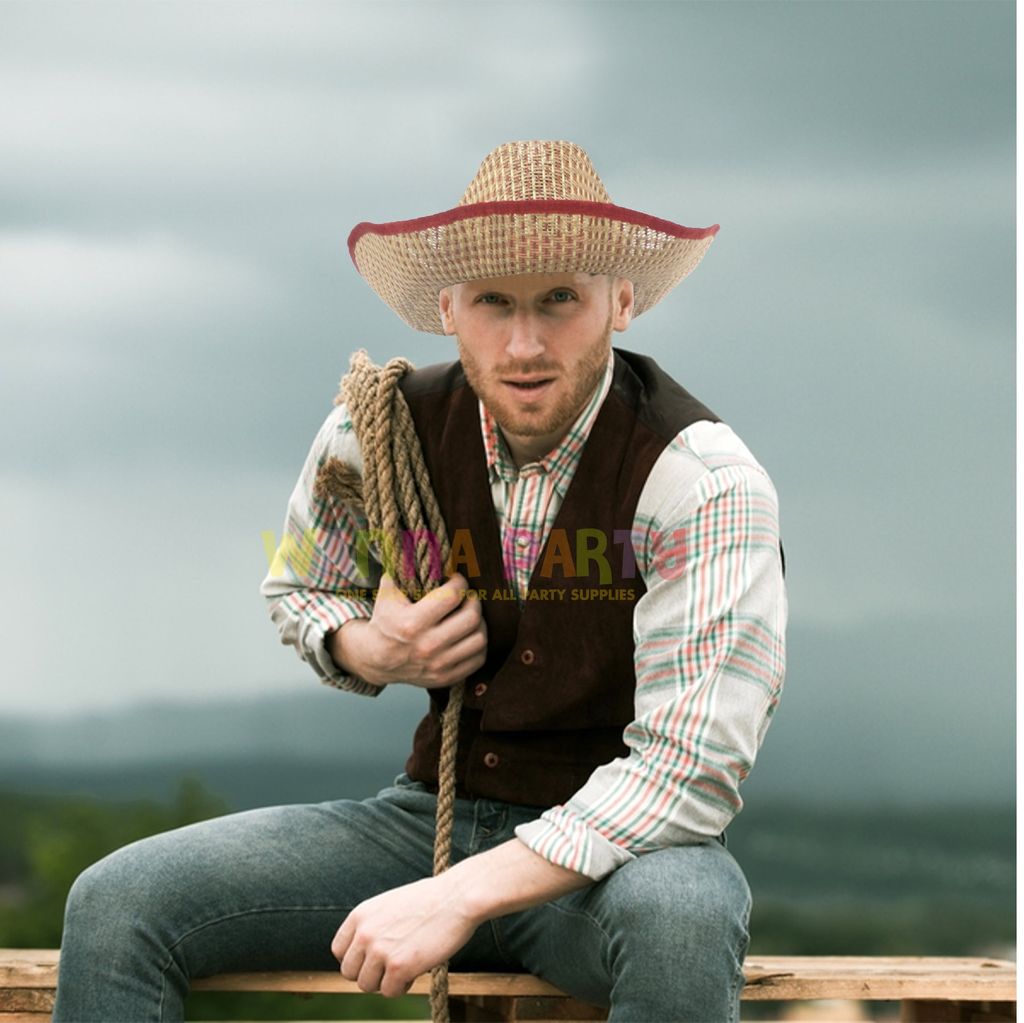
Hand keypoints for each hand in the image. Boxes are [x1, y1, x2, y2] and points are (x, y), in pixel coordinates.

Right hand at [328, 573, 486, 687]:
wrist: (375, 659)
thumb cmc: (385, 620)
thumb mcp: (388, 591)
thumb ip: (403, 566)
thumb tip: (418, 538)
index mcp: (412, 623)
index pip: (452, 596)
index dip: (459, 582)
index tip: (456, 580)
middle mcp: (427, 646)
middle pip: (471, 617)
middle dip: (474, 601)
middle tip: (468, 596)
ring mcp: (438, 665)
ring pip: (479, 639)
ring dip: (479, 623)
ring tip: (471, 614)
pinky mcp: (446, 677)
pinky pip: (478, 659)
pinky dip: (479, 645)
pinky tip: (470, 634)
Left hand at [331, 875, 477, 996]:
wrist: (458, 897)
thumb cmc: (432, 899)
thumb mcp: (391, 904)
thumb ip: (374, 925)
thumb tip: (366, 949)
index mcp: (361, 914)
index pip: (339, 951)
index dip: (356, 959)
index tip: (372, 959)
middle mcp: (364, 933)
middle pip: (350, 973)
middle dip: (370, 973)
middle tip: (392, 965)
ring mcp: (380, 951)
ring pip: (367, 986)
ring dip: (386, 981)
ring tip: (407, 965)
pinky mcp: (398, 967)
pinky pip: (390, 992)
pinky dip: (403, 986)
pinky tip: (416, 969)